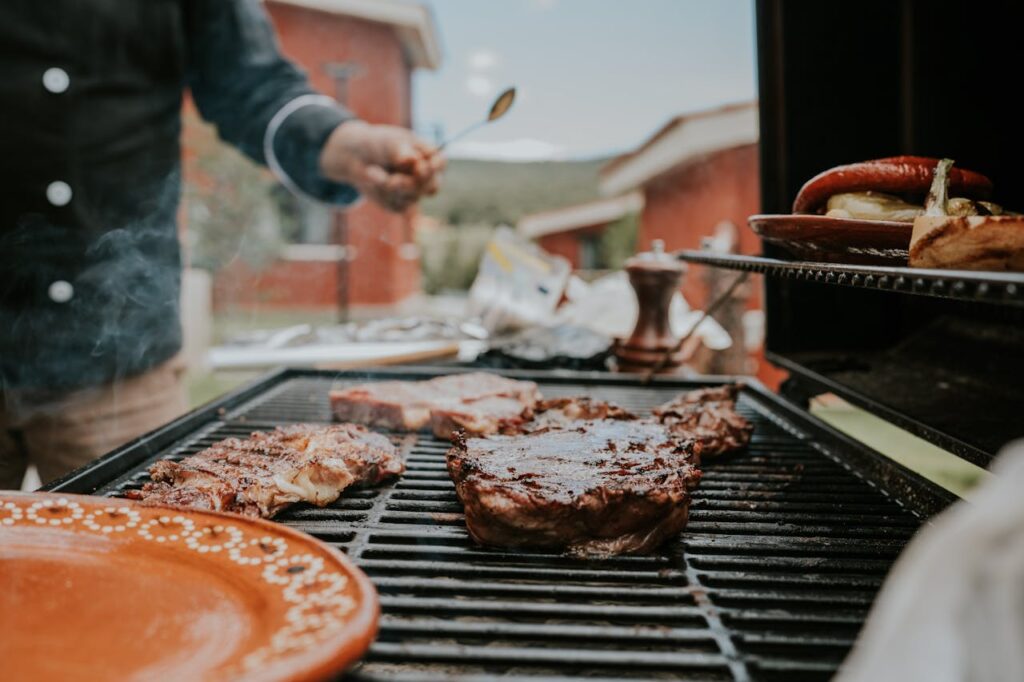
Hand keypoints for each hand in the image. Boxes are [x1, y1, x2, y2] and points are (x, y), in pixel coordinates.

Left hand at [319, 121, 444, 211]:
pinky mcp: (399, 205)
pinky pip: (396, 205)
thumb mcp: (390, 142)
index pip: (440, 163)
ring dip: (388, 185)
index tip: (421, 167)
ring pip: (411, 197)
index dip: (434, 167)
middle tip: (393, 181)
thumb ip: (402, 151)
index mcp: (429, 157)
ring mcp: (414, 193)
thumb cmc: (379, 144)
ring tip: (371, 171)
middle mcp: (426, 177)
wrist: (357, 155)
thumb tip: (413, 160)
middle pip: (431, 186)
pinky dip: (381, 192)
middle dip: (411, 184)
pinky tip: (372, 180)